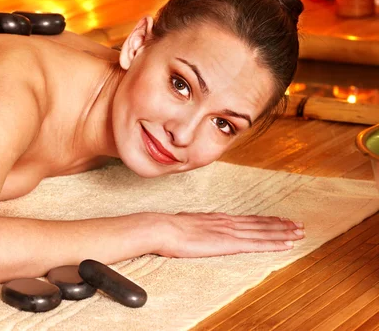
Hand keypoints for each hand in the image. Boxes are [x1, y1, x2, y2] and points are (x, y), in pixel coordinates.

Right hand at [156, 212, 304, 257]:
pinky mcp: (229, 243)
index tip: (279, 220)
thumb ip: (196, 227)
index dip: (265, 220)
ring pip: (263, 232)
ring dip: (283, 232)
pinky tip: (287, 244)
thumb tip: (195, 229)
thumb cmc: (168, 229)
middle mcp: (227, 222)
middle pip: (260, 223)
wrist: (163, 229)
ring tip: (299, 232)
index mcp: (217, 219)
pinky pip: (257, 244)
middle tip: (298, 224)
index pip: (247, 219)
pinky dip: (274, 243)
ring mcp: (229, 232)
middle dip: (280, 224)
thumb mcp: (185, 225)